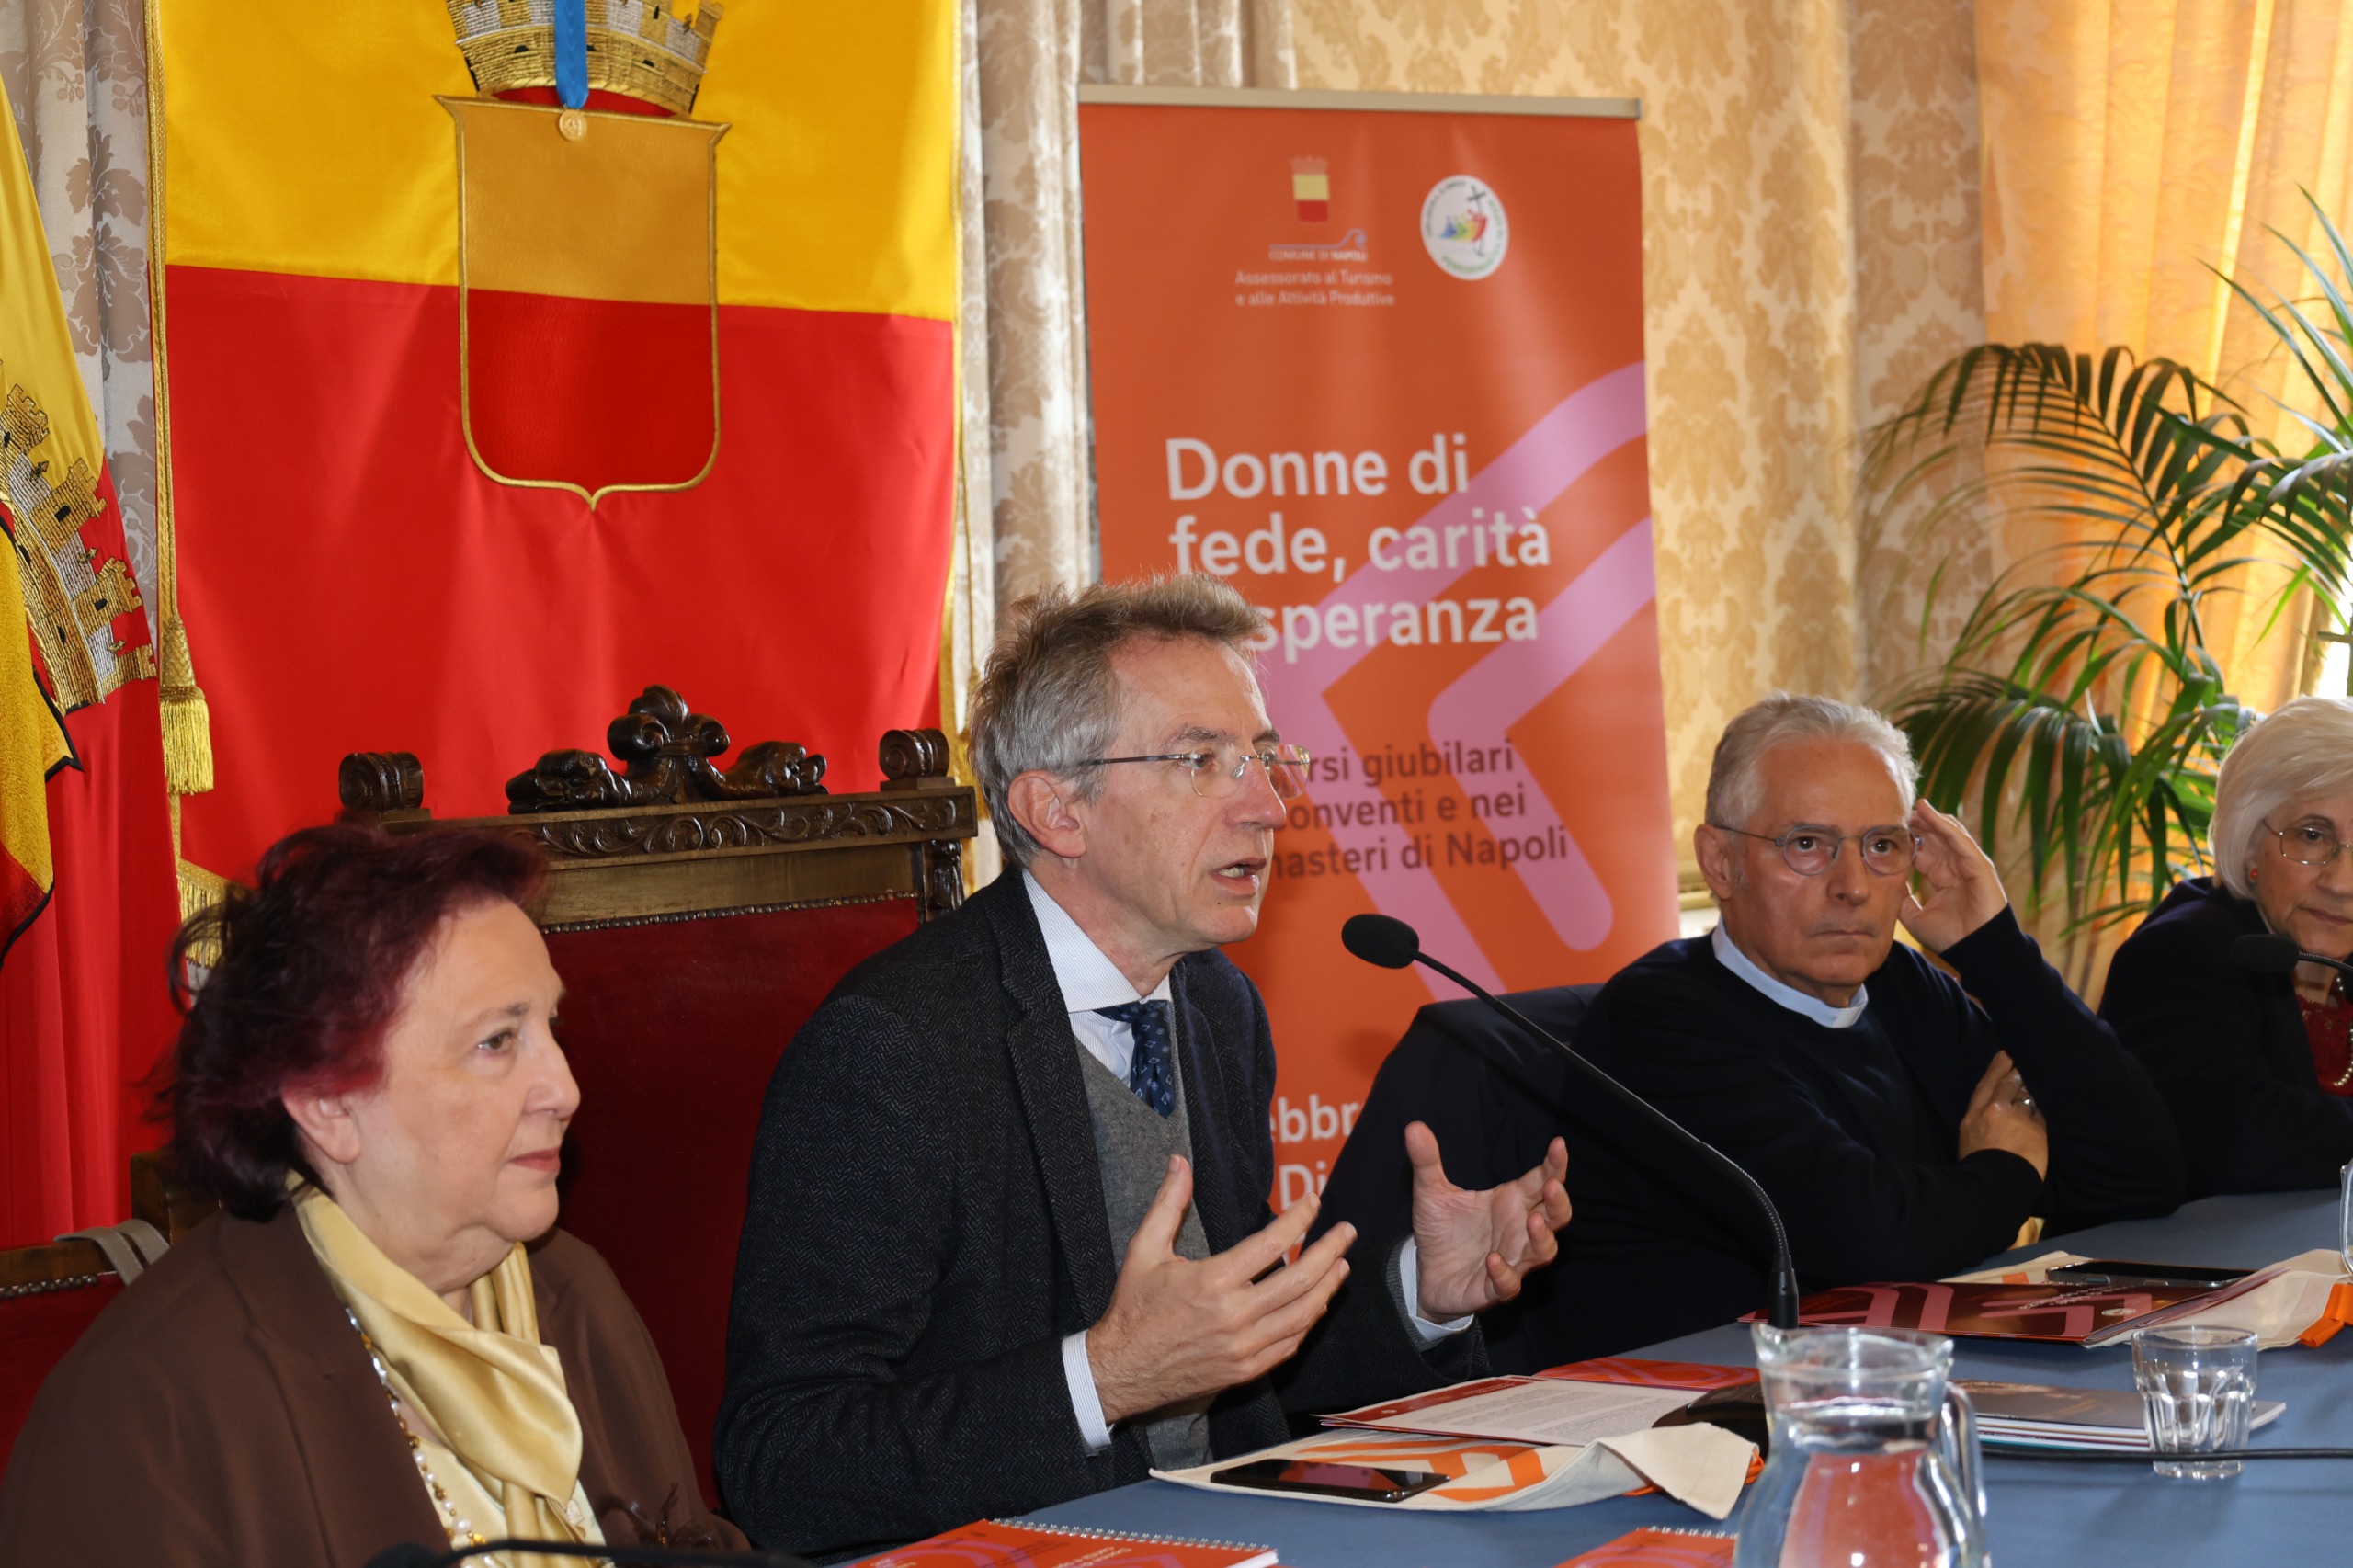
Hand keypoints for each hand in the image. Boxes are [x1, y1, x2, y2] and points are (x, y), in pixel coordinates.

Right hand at [1087, 1156, 1353, 1424]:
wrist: (1122, 1370)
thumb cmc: (1134, 1308)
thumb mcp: (1143, 1250)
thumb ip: (1167, 1204)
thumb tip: (1180, 1162)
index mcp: (1212, 1281)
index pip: (1272, 1244)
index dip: (1299, 1218)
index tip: (1313, 1202)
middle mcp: (1234, 1316)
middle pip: (1300, 1279)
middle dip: (1329, 1250)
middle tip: (1347, 1231)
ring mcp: (1244, 1347)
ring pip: (1303, 1314)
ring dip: (1329, 1286)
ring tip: (1342, 1264)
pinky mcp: (1246, 1370)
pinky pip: (1290, 1344)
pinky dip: (1309, 1321)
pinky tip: (1318, 1304)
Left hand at [1407, 1122, 1571, 1320]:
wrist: (1423, 1272)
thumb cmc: (1440, 1230)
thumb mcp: (1430, 1193)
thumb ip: (1427, 1161)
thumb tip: (1414, 1127)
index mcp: (1510, 1202)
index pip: (1542, 1180)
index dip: (1554, 1165)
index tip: (1558, 1144)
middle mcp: (1517, 1230)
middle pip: (1555, 1216)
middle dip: (1559, 1202)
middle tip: (1553, 1186)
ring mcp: (1510, 1260)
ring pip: (1543, 1251)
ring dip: (1542, 1238)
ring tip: (1533, 1220)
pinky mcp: (1493, 1288)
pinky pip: (1509, 1285)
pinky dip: (1505, 1274)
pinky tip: (1493, 1260)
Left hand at [1899, 799, 2009, 953]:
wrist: (1977, 952)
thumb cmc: (1951, 938)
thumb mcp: (1914, 917)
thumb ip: (1900, 900)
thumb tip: (1881, 885)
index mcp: (1943, 878)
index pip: (1922, 852)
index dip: (1906, 840)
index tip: (1885, 829)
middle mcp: (1956, 868)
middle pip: (1934, 839)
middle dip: (1917, 824)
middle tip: (1897, 811)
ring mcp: (1969, 865)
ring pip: (1947, 834)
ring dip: (1929, 819)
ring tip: (1912, 805)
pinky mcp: (1980, 865)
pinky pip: (1959, 840)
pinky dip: (1943, 825)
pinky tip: (1928, 813)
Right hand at [1958, 1050, 2047, 1177]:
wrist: (1994, 1187)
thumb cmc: (1977, 1166)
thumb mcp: (1969, 1138)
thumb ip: (1981, 1120)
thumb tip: (1994, 1111)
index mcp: (1974, 1114)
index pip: (1987, 1084)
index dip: (1997, 1068)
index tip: (2005, 1055)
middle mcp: (1995, 1110)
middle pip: (2009, 1084)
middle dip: (2017, 1072)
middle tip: (2023, 1064)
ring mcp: (2017, 1118)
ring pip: (2027, 1097)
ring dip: (2030, 1094)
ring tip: (2036, 1090)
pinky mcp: (2036, 1129)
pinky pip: (2039, 1115)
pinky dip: (2039, 1114)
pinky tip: (2040, 1116)